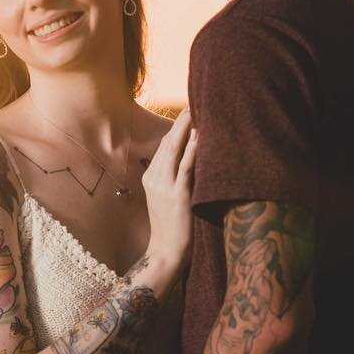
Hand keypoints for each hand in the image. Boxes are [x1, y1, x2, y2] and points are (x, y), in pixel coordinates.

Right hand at [141, 109, 196, 264]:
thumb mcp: (167, 199)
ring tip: (198, 109)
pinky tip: (202, 135)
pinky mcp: (178, 196)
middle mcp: (154, 178)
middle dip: (182, 121)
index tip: (188, 110)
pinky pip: (186, 167)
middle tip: (195, 101)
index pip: (164, 146)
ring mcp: (164, 186)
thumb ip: (174, 179)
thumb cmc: (173, 228)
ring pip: (175, 149)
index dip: (176, 127)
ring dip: (187, 128)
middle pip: (168, 142)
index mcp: (151, 177)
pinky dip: (193, 149)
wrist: (166, 253)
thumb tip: (190, 161)